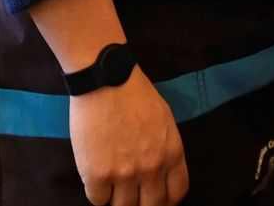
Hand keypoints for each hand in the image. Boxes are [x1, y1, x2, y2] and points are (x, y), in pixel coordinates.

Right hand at [70, 70, 187, 205]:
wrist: (106, 79)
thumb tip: (161, 172)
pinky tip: (97, 175)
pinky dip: (97, 192)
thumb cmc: (135, 94)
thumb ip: (166, 149)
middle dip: (142, 203)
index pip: (176, 194)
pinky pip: (97, 200)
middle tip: (132, 194)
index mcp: (172, 154)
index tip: (156, 196)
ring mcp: (124, 174)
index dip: (166, 200)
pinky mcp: (97, 175)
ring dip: (117, 197)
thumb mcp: (165, 121)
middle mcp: (152, 168)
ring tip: (112, 181)